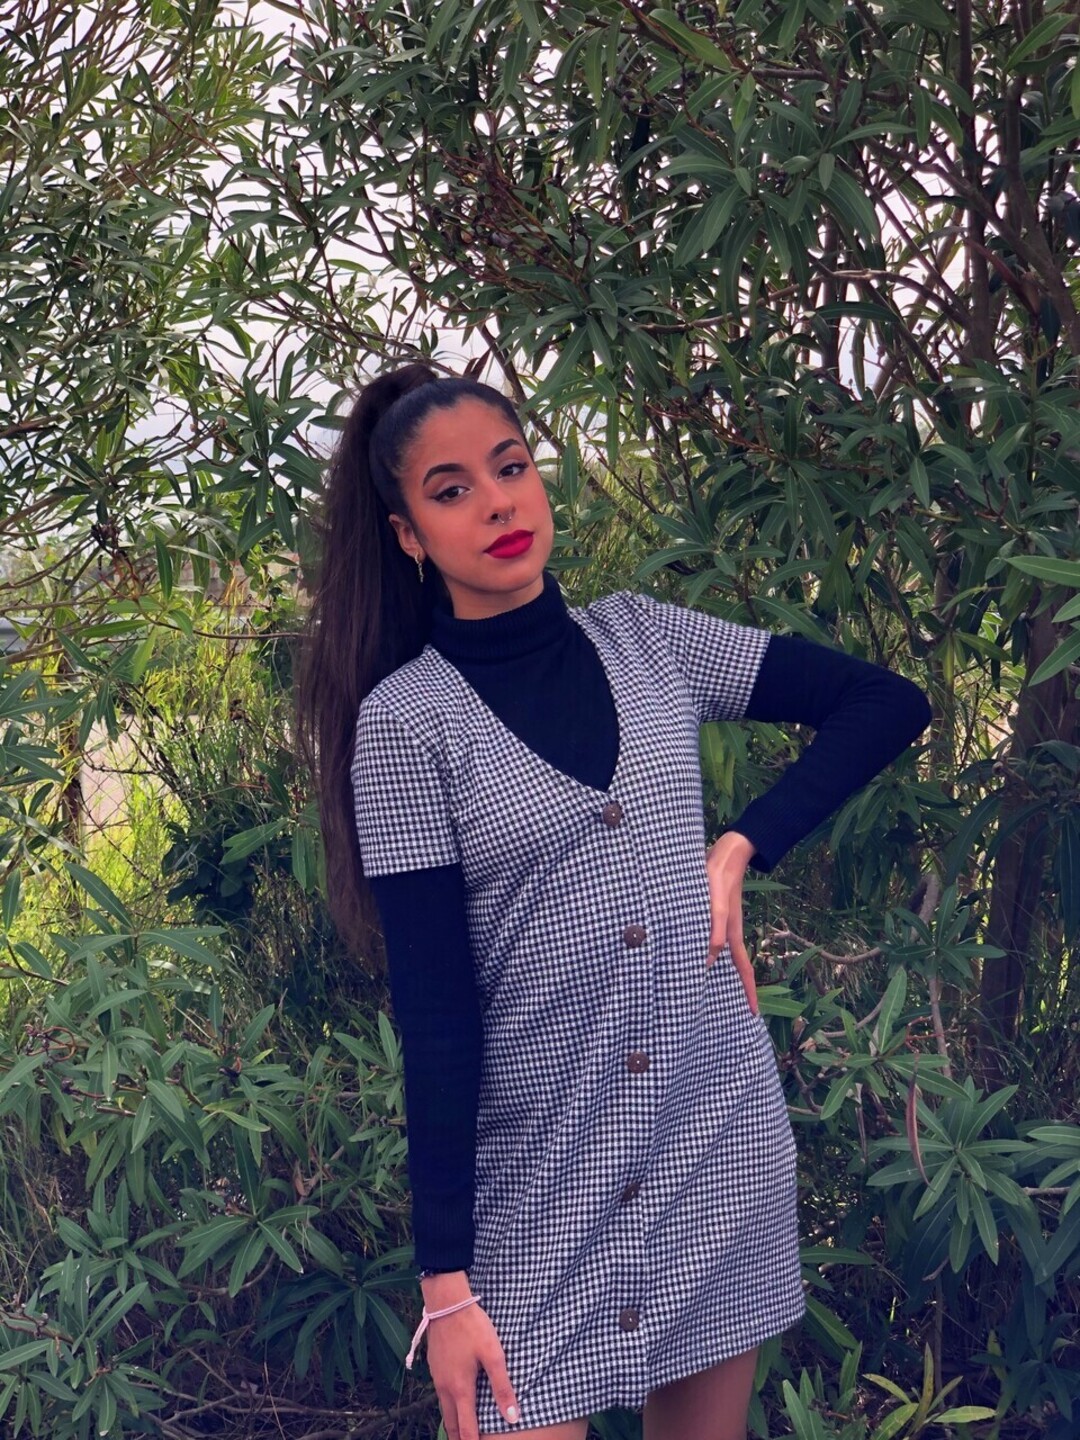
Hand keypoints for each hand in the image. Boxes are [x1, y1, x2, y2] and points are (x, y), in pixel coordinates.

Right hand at [421, 1273, 518, 1437]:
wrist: (446, 1304)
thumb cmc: (473, 1327)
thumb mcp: (494, 1355)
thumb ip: (502, 1387)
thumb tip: (512, 1417)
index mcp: (461, 1389)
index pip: (466, 1429)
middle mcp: (445, 1388)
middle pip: (452, 1424)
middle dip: (459, 1439)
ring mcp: (437, 1377)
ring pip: (444, 1410)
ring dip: (453, 1424)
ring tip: (461, 1433)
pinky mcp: (435, 1366)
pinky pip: (441, 1395)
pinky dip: (448, 1408)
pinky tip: (454, 1403)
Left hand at [705, 830, 758, 1014]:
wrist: (726, 852)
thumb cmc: (718, 877)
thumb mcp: (715, 904)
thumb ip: (714, 930)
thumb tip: (710, 959)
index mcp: (731, 934)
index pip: (744, 969)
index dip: (749, 992)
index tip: (753, 1013)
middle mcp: (728, 931)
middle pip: (736, 965)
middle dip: (738, 986)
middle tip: (734, 1006)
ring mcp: (722, 922)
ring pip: (722, 953)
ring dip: (721, 970)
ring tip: (712, 987)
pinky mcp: (713, 912)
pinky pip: (712, 939)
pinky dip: (708, 950)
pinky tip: (698, 952)